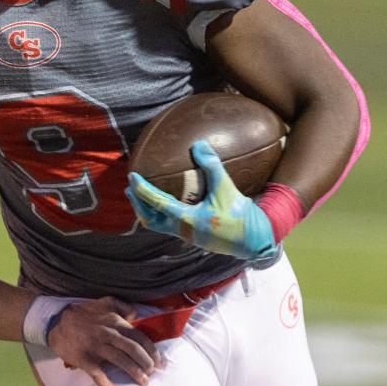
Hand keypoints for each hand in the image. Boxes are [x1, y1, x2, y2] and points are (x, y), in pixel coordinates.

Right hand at [47, 297, 162, 385]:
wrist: (56, 322)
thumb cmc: (83, 313)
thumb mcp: (102, 302)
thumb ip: (121, 305)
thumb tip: (136, 314)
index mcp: (114, 321)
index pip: (138, 337)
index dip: (151, 350)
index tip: (159, 361)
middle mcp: (107, 334)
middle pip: (133, 350)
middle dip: (146, 363)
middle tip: (152, 373)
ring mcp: (96, 348)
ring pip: (120, 361)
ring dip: (134, 373)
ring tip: (144, 382)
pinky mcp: (84, 360)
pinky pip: (98, 376)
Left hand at [125, 139, 278, 259]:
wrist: (255, 241)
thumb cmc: (240, 216)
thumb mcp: (226, 188)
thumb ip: (212, 166)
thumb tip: (199, 144)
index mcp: (186, 219)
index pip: (156, 203)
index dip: (142, 189)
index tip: (132, 177)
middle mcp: (182, 230)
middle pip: (150, 219)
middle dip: (138, 204)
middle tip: (131, 188)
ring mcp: (187, 236)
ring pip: (159, 226)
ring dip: (148, 211)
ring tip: (142, 197)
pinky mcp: (194, 236)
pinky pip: (170, 226)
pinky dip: (161, 215)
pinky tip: (165, 204)